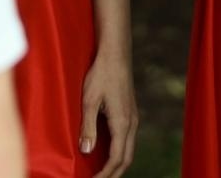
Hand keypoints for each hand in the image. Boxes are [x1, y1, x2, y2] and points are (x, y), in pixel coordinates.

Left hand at [80, 47, 136, 177]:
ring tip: (102, 173)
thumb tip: (87, 152)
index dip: (105, 175)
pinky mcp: (130, 113)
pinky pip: (127, 140)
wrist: (115, 54)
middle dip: (113, 174)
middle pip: (126, 159)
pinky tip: (107, 153)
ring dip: (117, 165)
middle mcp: (131, 123)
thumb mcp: (89, 100)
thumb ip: (88, 127)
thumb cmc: (100, 74)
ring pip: (128, 150)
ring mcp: (133, 118)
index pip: (116, 159)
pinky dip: (119, 152)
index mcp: (122, 123)